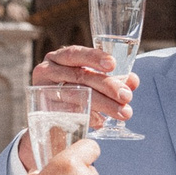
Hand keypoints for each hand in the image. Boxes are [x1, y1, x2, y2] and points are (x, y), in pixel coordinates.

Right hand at [17, 47, 136, 166]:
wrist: (48, 120)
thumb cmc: (73, 93)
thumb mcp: (91, 82)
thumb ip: (111, 79)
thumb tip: (133, 81)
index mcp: (59, 58)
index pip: (75, 53)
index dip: (94, 57)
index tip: (113, 64)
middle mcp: (47, 71)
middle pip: (79, 76)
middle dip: (107, 86)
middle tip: (127, 96)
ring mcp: (42, 91)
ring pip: (75, 95)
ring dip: (103, 104)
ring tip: (123, 112)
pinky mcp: (43, 111)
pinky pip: (67, 113)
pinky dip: (87, 116)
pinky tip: (101, 121)